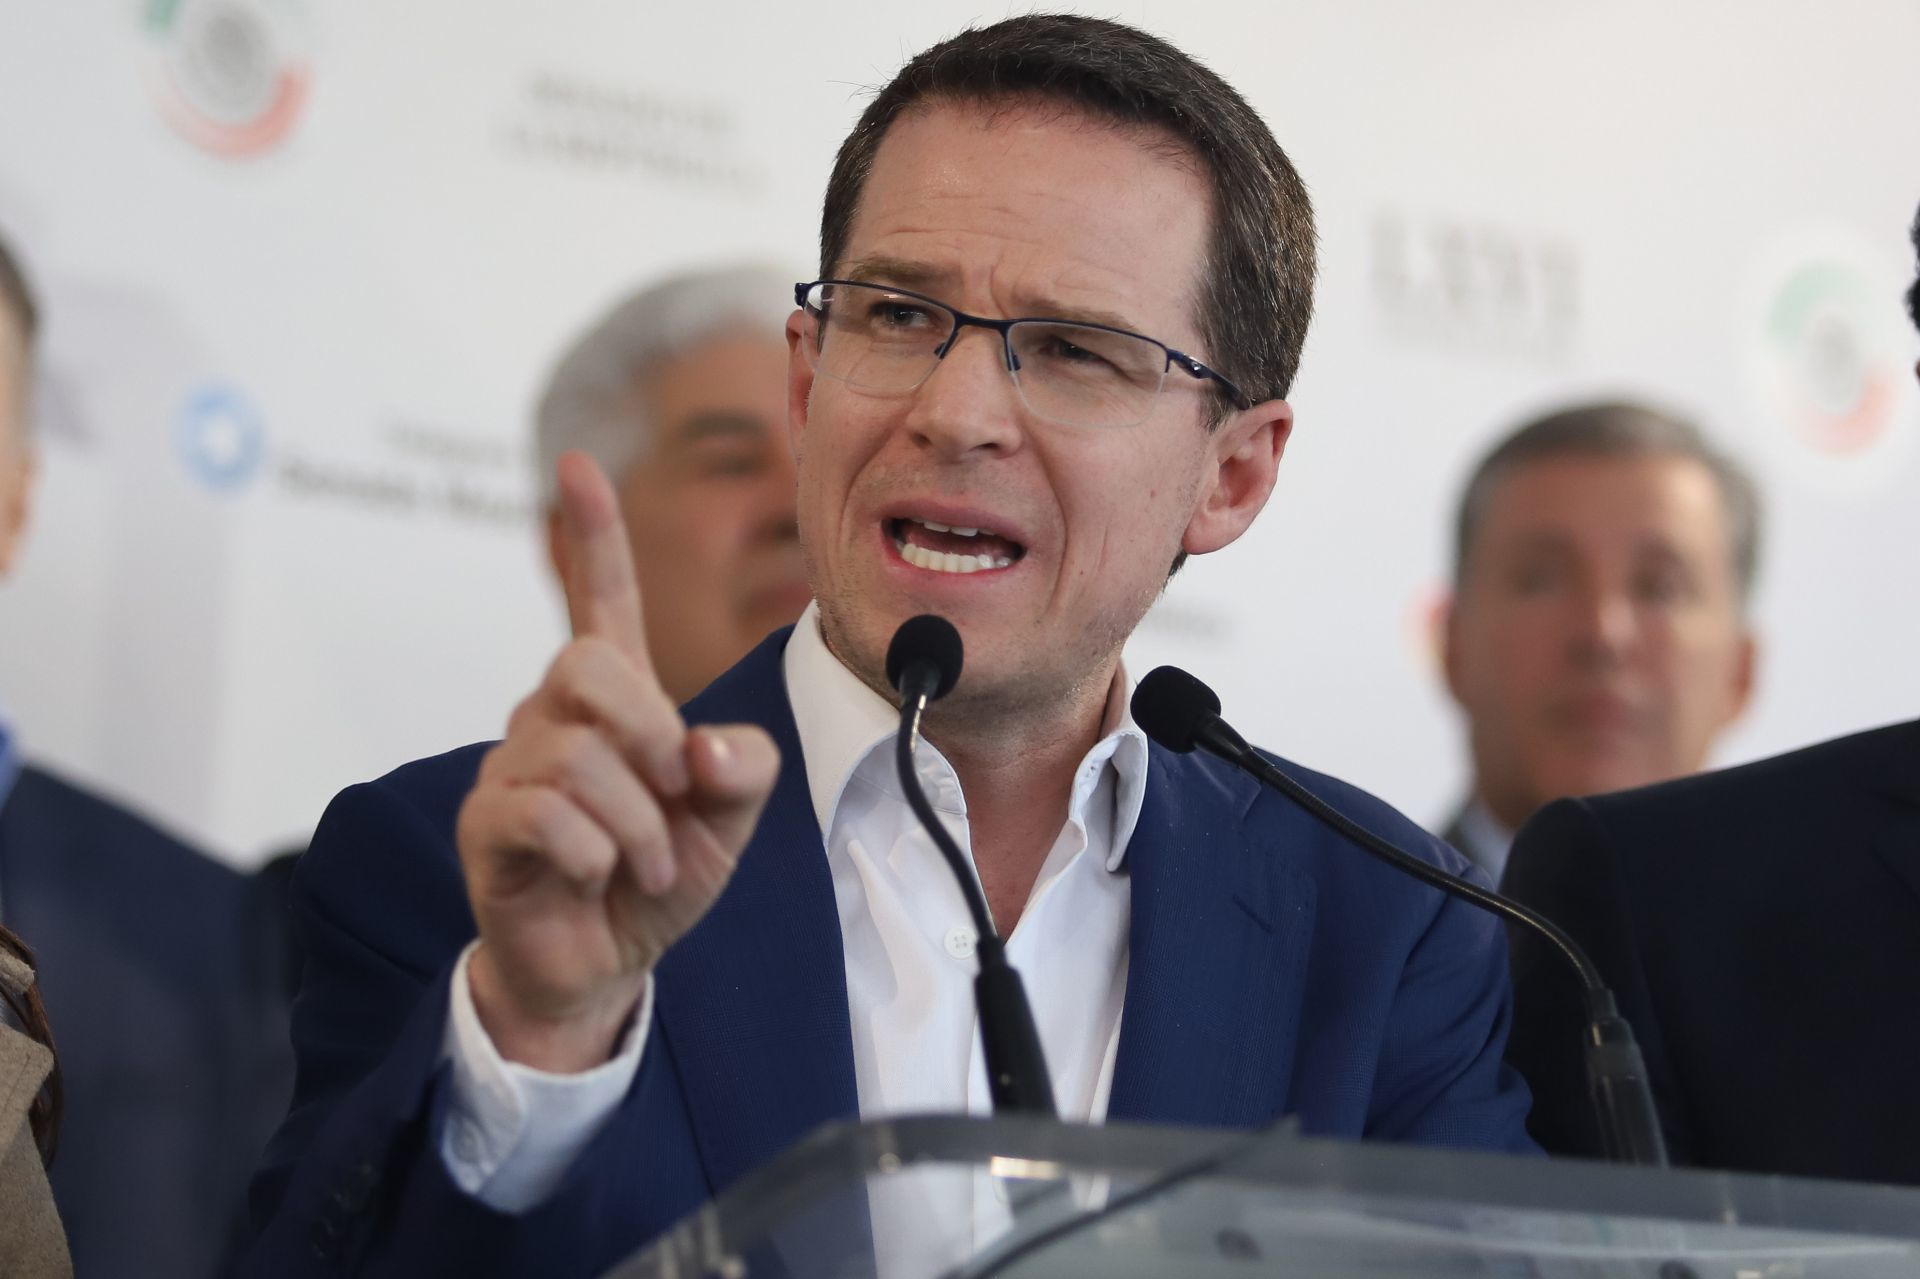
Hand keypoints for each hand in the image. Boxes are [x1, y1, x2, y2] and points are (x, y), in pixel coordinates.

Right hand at [455, 452, 778, 1071]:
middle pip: (587, 664)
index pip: (600, 602)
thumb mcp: (729, 824)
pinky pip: (545, 811)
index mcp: (615, 701)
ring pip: (578, 756)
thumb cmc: (658, 880)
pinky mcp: (486, 823)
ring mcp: (511, 767)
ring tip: (644, 864)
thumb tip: (705, 748)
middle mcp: (552, 717)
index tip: (578, 464)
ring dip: (638, 824)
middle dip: (649, 732)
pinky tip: (599, 877)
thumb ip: (742, 772)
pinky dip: (597, 852)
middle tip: (677, 795)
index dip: (594, 536)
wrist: (604, 967)